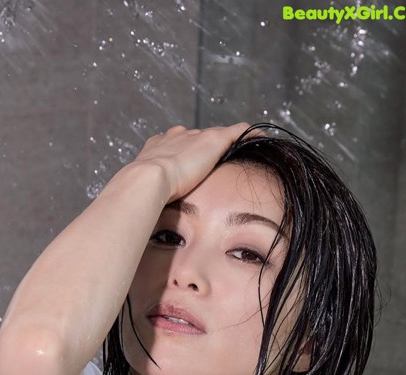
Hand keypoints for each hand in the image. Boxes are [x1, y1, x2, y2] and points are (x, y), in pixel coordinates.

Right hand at [131, 123, 258, 202]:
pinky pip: (239, 131)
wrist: (149, 178)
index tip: (193, 164)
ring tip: (242, 150)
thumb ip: (152, 194)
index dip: (186, 153)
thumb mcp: (146, 190)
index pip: (177, 145)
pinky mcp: (214, 140)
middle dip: (206, 147)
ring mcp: (197, 137)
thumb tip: (150, 212)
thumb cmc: (144, 191)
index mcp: (160, 146)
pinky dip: (250, 134)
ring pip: (217, 135)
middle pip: (198, 138)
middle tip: (217, 161)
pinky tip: (262, 139)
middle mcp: (178, 136)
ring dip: (228, 142)